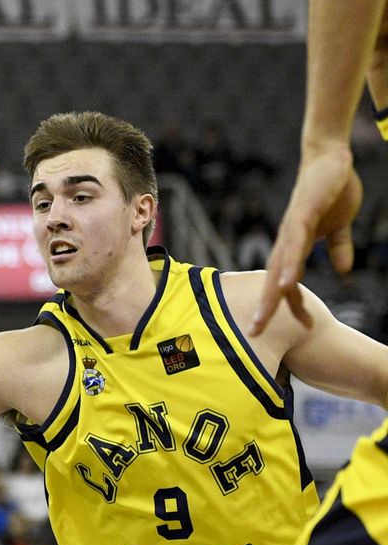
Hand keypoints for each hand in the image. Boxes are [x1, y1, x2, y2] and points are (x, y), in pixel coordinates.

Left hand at [254, 145, 361, 334]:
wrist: (330, 157)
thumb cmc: (331, 190)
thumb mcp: (339, 225)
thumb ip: (337, 246)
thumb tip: (341, 270)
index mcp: (296, 246)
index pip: (289, 282)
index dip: (292, 305)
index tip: (302, 329)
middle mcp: (288, 240)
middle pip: (273, 280)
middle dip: (265, 308)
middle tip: (255, 335)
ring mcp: (293, 227)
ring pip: (279, 266)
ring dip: (272, 292)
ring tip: (264, 317)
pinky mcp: (302, 213)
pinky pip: (294, 244)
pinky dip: (289, 264)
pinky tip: (285, 282)